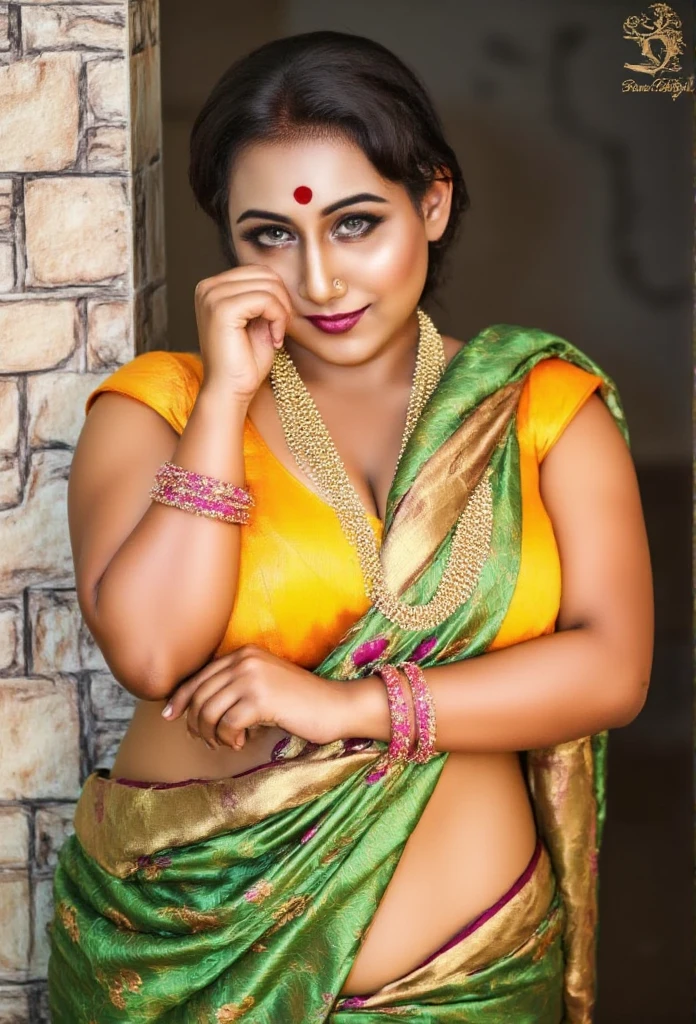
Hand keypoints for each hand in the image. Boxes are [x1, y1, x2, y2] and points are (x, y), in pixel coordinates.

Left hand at [160, 644, 349, 750]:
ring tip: (224, 743)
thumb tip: (196, 709)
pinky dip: (228, 739)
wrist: (335, 705)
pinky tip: (241, 742)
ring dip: (211, 734)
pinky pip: (227, 725)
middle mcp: (245, 660)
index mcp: (244, 653)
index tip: (170, 716)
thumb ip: (235, 687)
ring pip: (209, 711)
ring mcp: (252, 678)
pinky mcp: (261, 699)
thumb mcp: (264, 685)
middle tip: (206, 741)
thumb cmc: (300, 701)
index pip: (199, 676)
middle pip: (199, 695)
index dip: (180, 698)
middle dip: (195, 723)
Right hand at [194, 265, 294, 402]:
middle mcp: (208, 287)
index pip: (259, 272)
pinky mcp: (222, 309)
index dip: (278, 295)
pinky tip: (274, 339)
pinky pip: (266, 299)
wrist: (230, 391)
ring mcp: (212, 296)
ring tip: (276, 336)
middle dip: (282, 302)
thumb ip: (265, 297)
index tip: (278, 324)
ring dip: (282, 312)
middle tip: (280, 330)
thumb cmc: (244, 362)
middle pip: (265, 274)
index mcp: (213, 288)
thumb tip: (283, 280)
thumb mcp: (258, 321)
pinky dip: (278, 318)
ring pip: (268, 285)